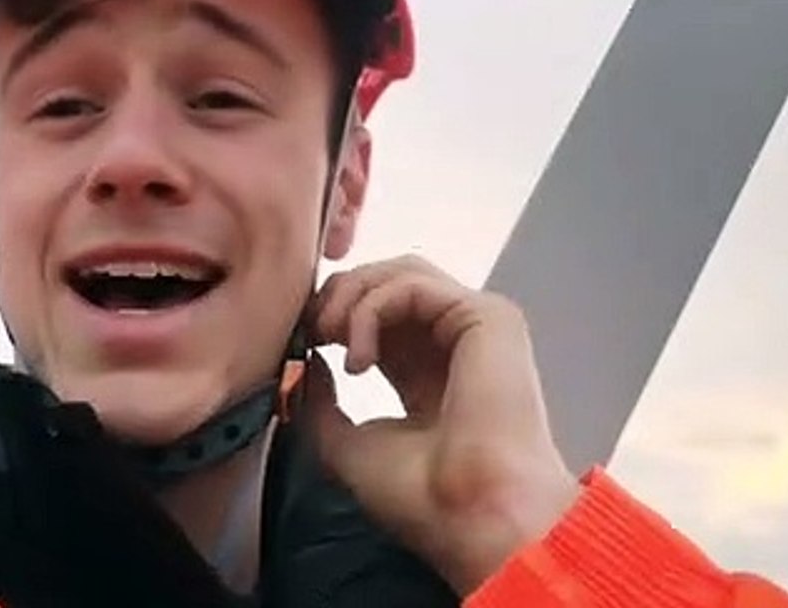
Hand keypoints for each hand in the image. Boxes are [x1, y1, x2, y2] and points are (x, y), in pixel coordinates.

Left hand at [304, 255, 581, 595]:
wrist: (474, 515)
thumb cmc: (420, 496)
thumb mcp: (344, 444)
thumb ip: (320, 398)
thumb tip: (309, 357)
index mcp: (423, 372)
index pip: (374, 315)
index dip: (330, 316)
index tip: (299, 344)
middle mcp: (450, 344)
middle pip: (386, 281)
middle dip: (337, 296)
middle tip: (310, 333)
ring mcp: (472, 327)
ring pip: (400, 272)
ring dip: (351, 296)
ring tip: (330, 339)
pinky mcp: (488, 316)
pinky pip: (413, 285)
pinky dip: (371, 308)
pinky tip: (359, 357)